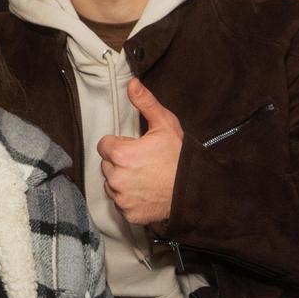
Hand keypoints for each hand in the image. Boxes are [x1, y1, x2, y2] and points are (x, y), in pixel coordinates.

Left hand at [97, 77, 181, 227]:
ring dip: (122, 180)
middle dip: (120, 162)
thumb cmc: (180, 158)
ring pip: (112, 184)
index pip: (104, 145)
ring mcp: (122, 198)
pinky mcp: (129, 213)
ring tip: (145, 177)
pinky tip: (146, 191)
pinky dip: (130, 198)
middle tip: (142, 162)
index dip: (120, 144)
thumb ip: (145, 103)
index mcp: (120, 154)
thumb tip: (132, 84)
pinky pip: (121, 203)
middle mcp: (116, 178)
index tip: (134, 147)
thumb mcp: (165, 125)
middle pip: (107, 165)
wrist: (194, 189)